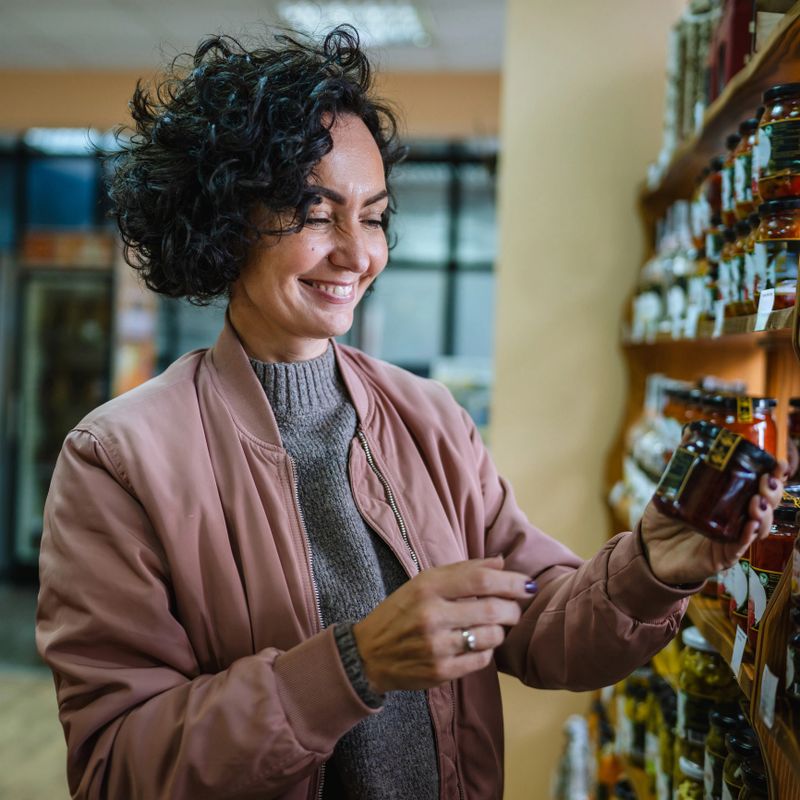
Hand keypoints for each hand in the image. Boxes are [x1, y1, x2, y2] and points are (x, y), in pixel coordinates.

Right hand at [352, 556, 534, 693]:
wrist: (369, 653)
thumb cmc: (401, 611)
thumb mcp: (424, 582)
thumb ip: (463, 571)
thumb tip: (501, 561)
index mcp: (427, 587)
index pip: (480, 579)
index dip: (510, 581)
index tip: (526, 584)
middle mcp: (432, 615)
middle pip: (492, 609)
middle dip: (512, 609)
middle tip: (513, 609)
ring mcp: (436, 646)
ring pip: (491, 636)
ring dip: (500, 631)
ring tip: (493, 626)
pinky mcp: (440, 672)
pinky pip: (481, 659)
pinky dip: (486, 650)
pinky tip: (476, 644)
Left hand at [640, 460, 787, 585]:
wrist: (648, 550)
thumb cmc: (663, 521)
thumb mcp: (669, 491)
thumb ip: (679, 471)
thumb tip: (686, 439)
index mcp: (729, 501)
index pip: (758, 487)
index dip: (773, 476)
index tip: (777, 463)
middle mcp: (735, 519)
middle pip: (767, 505)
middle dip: (772, 492)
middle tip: (766, 481)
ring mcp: (731, 539)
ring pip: (760, 526)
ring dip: (764, 513)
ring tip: (757, 502)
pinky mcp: (722, 557)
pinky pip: (739, 547)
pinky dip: (747, 536)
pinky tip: (750, 526)